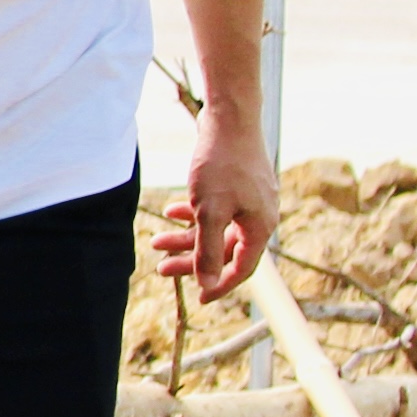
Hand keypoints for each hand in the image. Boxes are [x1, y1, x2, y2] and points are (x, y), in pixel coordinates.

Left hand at [159, 110, 277, 301]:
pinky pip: (216, 208)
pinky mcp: (237, 184)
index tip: (198, 298)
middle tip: (161, 268)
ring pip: (216, 228)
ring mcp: (249, 199)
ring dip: (187, 236)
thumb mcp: (209, 211)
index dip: (220, 284)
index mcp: (260, 227)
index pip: (242, 269)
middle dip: (192, 260)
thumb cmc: (221, 164)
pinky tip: (171, 211)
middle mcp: (260, 216)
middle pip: (225, 249)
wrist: (229, 118)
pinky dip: (194, 214)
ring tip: (156, 240)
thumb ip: (208, 249)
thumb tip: (207, 283)